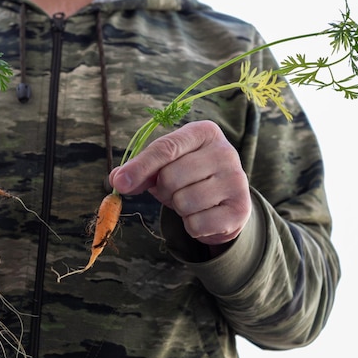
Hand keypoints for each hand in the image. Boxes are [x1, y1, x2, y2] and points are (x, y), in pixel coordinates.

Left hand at [109, 120, 250, 245]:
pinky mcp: (240, 209)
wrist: (224, 201)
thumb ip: (139, 170)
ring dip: (178, 208)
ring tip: (190, 200)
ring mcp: (237, 180)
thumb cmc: (188, 176)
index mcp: (204, 132)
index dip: (139, 167)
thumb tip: (117, 180)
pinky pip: (197, 225)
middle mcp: (225, 152)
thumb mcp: (163, 166)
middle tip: (175, 189)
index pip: (166, 148)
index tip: (119, 183)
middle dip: (164, 190)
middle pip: (171, 177)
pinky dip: (191, 226)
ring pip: (184, 202)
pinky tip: (203, 215)